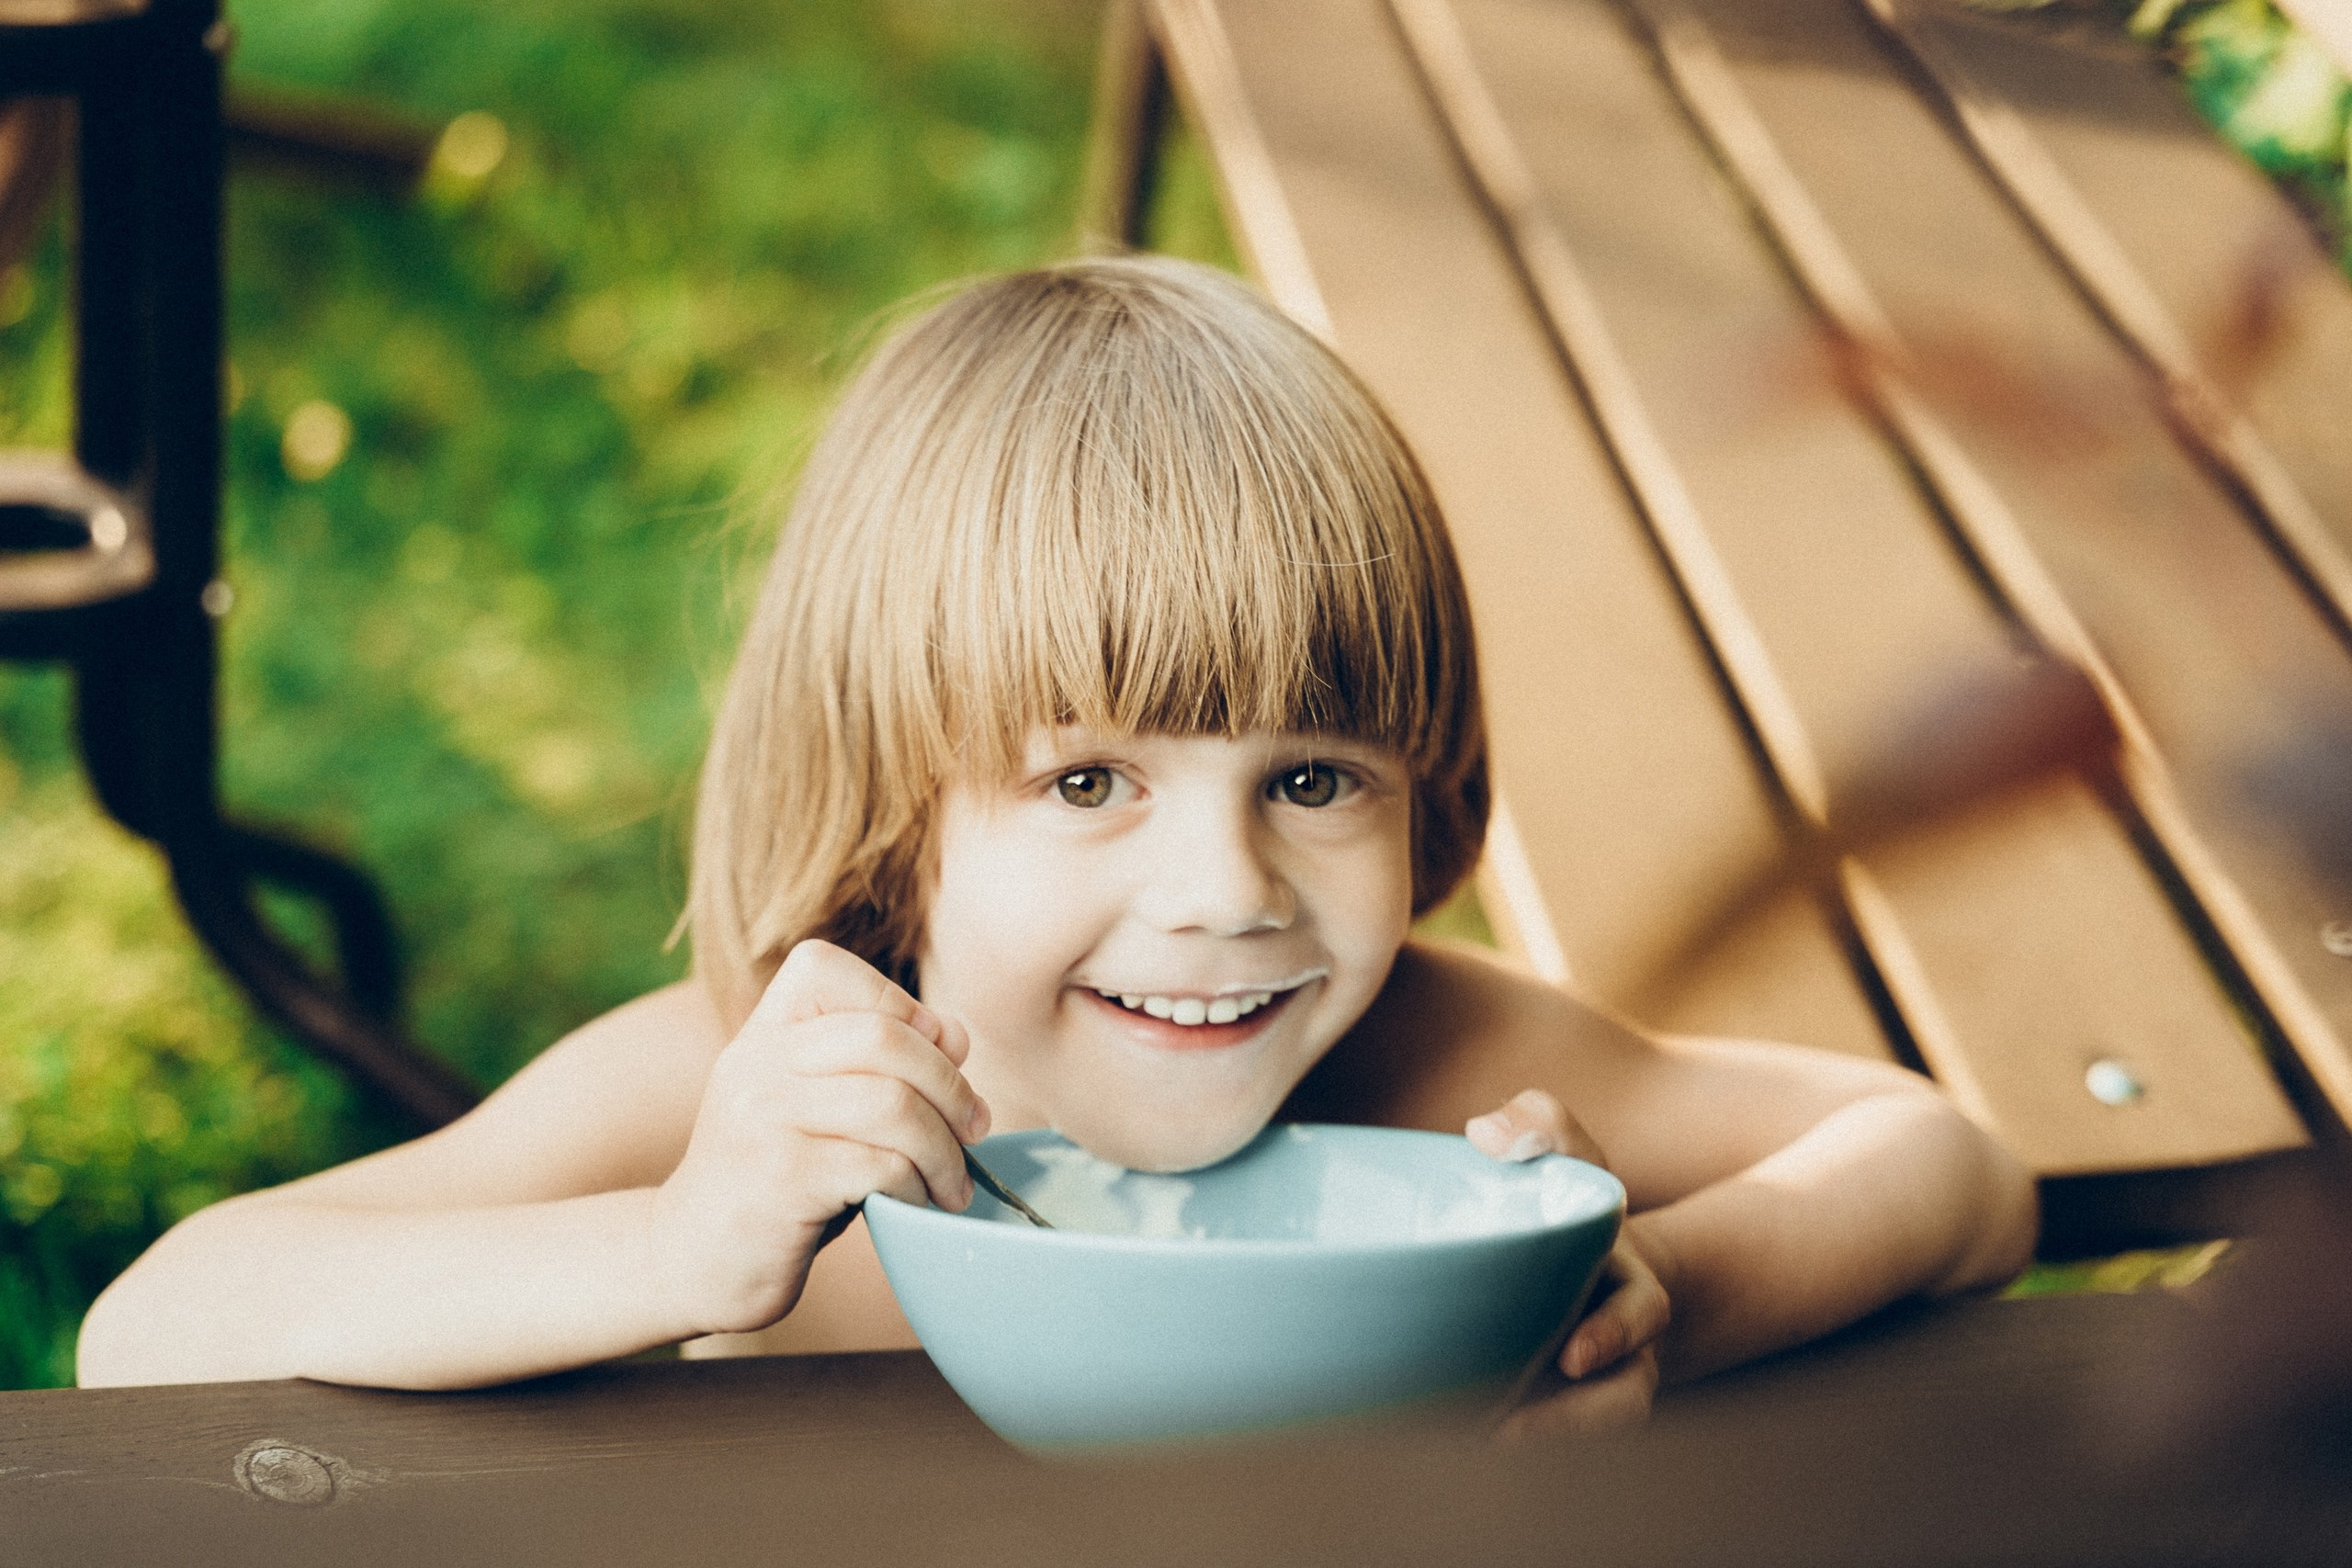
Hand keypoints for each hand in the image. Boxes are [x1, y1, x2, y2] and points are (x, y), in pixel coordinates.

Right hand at [646, 939, 989, 1337]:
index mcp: (760, 1033)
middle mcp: (754, 1064)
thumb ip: (878, 1064)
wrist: (692, 1261)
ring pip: (892, 1103)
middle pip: (881, 1036)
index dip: (897, 1001)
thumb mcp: (819, 1106)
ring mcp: (762, 1119)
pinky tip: (918, 1205)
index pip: (825, 967)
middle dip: (949, 1085)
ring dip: (945, 1149)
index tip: (933, 1055)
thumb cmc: (776, 1179)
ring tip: (953, 1184)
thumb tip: (954, 1037)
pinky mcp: (782, 1181)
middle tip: (974, 1129)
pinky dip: (918, 1186)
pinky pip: (881, 1165)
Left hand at [1467, 1089, 1671, 1436]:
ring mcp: (1586, 1396)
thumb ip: (1543, 1125)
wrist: (1579, 1275)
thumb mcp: (1569, 1156)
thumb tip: (1486, 1134)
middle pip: (1615, 1404)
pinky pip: (1535, 1447)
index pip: (1640, 1316)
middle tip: (1495, 1430)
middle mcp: (1620, 1354)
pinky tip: (1443, 1439)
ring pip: (1572, 1438)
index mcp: (1632, 1293)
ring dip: (1524, 1443)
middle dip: (1566, 1423)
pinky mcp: (1546, 1419)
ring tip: (1459, 1442)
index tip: (1571, 1357)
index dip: (1613, 1338)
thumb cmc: (1566, 1207)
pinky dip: (1499, 1446)